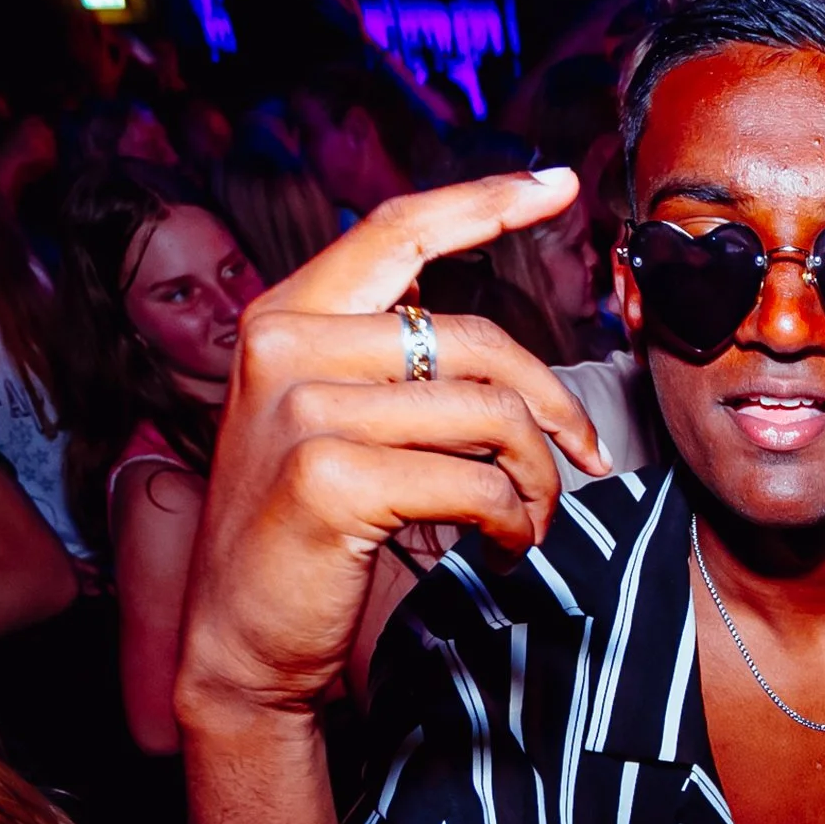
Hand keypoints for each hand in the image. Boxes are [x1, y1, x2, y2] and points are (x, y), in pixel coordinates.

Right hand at [179, 173, 609, 721]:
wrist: (239, 640)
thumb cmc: (303, 538)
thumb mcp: (325, 423)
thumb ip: (383, 365)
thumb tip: (499, 352)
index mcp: (285, 316)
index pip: (399, 232)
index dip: (485, 201)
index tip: (557, 183)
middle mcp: (285, 346)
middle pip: (475, 339)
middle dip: (554, 405)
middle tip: (585, 458)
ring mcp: (304, 409)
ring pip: (489, 413)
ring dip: (537, 479)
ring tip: (531, 518)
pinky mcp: (331, 477)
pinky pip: (477, 480)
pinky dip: (514, 521)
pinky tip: (505, 547)